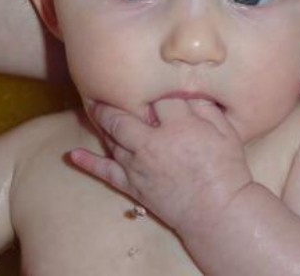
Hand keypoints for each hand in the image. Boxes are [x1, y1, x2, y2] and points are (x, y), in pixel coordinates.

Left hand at [70, 98, 252, 233]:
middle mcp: (153, 143)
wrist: (219, 213)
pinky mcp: (133, 185)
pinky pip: (106, 172)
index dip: (155, 91)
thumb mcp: (225, 131)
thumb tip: (187, 90)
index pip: (159, 98)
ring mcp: (139, 165)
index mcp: (179, 126)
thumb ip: (204, 107)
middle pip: (123, 116)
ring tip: (94, 108)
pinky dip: (89, 163)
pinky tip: (73, 155)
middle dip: (112, 102)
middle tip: (104, 90)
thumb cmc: (226, 170)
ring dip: (101, 122)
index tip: (152, 87)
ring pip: (112, 138)